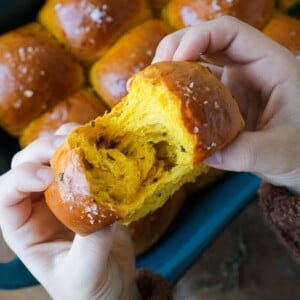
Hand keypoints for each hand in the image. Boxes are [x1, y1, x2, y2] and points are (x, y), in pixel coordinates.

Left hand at [0, 124, 139, 299]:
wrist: (112, 284)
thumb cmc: (89, 289)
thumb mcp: (84, 275)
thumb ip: (91, 247)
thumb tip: (104, 213)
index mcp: (24, 228)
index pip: (6, 195)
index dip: (21, 178)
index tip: (48, 178)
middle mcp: (38, 205)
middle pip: (27, 164)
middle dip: (44, 151)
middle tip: (70, 146)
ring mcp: (63, 193)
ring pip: (52, 154)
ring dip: (65, 140)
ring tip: (86, 140)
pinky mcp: (85, 187)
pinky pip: (80, 157)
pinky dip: (89, 146)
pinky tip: (102, 146)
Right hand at [153, 16, 299, 193]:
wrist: (298, 159)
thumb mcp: (280, 151)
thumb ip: (246, 153)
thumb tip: (205, 156)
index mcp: (269, 64)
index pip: (230, 32)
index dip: (198, 38)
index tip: (176, 59)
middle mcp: (247, 67)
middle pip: (205, 40)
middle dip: (174, 49)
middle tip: (154, 72)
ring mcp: (232, 84)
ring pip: (196, 62)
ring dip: (170, 70)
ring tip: (151, 87)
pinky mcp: (220, 101)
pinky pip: (194, 88)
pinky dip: (176, 92)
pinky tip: (163, 104)